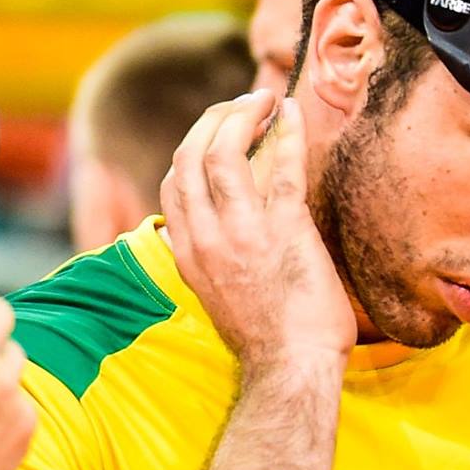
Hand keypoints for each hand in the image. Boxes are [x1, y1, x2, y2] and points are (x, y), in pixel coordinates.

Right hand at [161, 91, 355, 373]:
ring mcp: (243, 232)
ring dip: (243, 116)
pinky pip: (281, 168)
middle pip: (191, 157)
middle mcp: (206, 236)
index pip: (175, 184)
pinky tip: (294, 114)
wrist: (292, 368)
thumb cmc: (269, 340)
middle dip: (213, 120)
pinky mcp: (283, 231)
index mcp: (189, 252)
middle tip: (242, 104)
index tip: (217, 132)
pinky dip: (287, 134)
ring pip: (224, 153)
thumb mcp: (219, 297)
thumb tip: (209, 237)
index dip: (193, 148)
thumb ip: (210, 261)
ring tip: (264, 100)